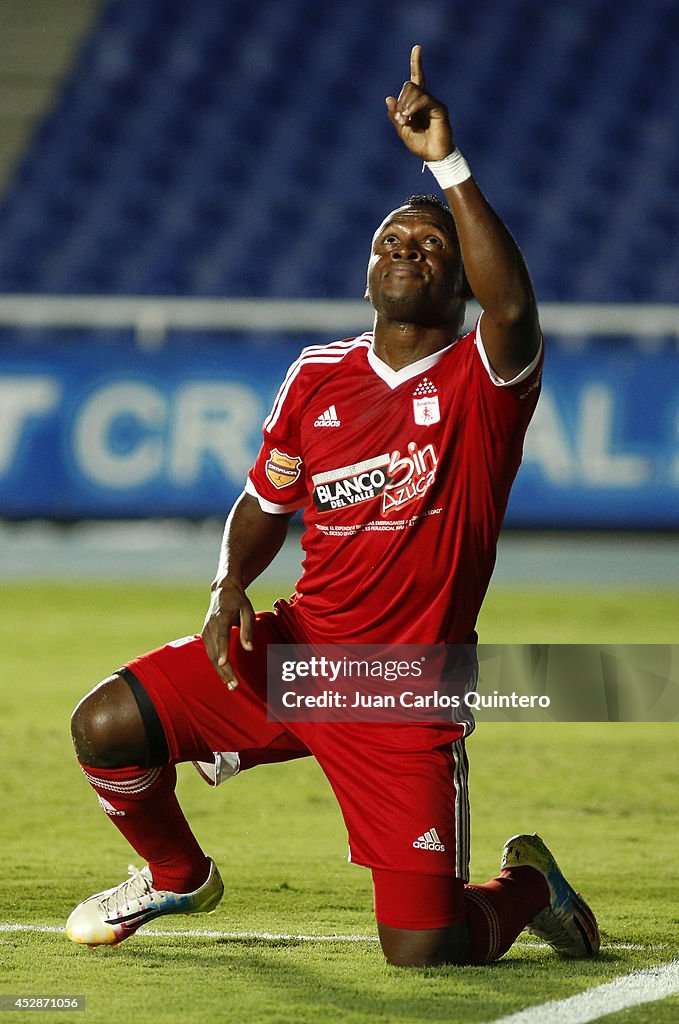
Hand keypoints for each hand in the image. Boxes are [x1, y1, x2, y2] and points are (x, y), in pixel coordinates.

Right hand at [201, 577, 254, 688]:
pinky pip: (210, 653)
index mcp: (221, 618)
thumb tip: (249, 648)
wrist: (222, 591)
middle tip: (234, 685)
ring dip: (220, 671)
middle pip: (216, 651)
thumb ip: (247, 629)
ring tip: (230, 685)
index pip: (221, 637)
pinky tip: (224, 675)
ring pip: (211, 655)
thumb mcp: (247, 610)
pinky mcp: (205, 635)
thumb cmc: (238, 601)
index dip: (222, 651)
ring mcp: (206, 631)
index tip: (223, 663)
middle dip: (224, 670)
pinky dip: (216, 665)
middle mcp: (211, 626)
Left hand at [386, 45, 452, 161]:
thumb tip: (389, 98)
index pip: (416, 79)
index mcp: (417, 103)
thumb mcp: (402, 130)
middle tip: (401, 120)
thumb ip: (396, 116)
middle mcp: (426, 99)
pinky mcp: (439, 108)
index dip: (416, 63)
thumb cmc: (420, 144)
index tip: (417, 47)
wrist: (434, 156)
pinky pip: (424, 100)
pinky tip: (410, 117)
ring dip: (405, 106)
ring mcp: (434, 103)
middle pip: (410, 86)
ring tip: (405, 121)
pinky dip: (413, 107)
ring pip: (415, 91)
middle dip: (401, 101)